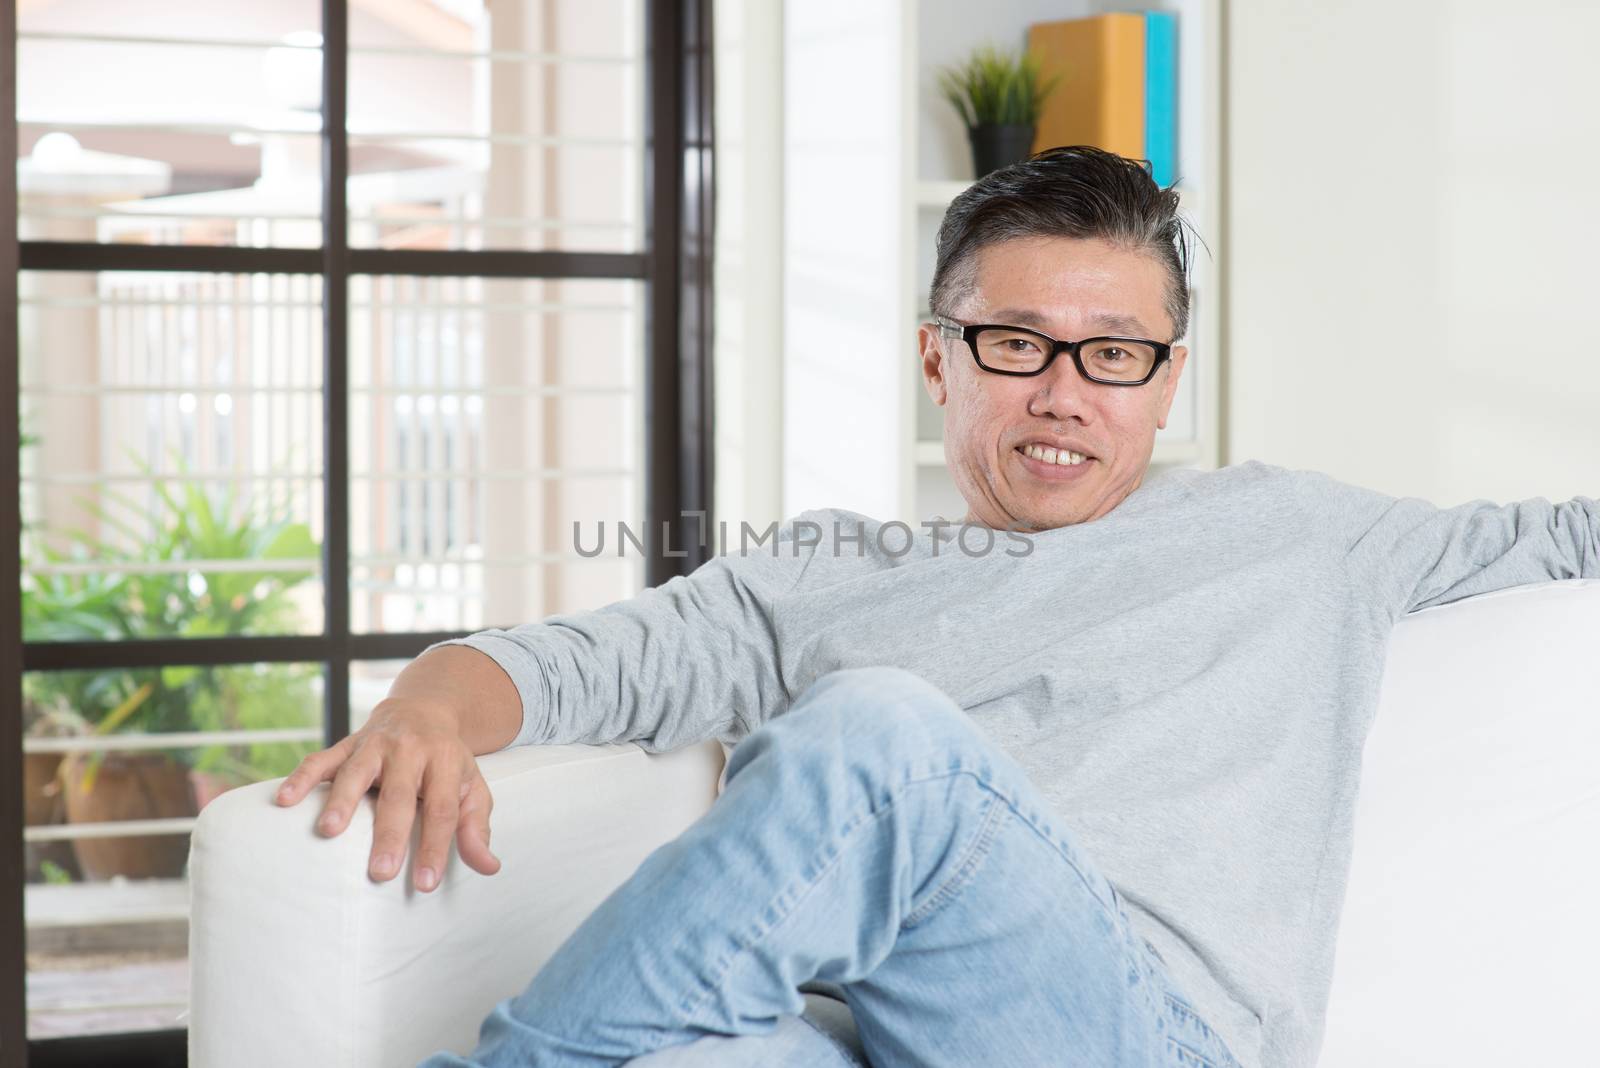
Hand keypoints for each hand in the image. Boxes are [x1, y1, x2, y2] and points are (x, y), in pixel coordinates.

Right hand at [273, 697, 501, 890]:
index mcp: (445, 762)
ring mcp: (375, 744)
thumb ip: (476, 827)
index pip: (441, 810)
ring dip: (341, 800)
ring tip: (328, 831)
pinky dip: (302, 778)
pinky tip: (285, 800)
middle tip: (379, 872)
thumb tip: (489, 868)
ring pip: (357, 771)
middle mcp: (410, 750)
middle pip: (398, 795)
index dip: (434, 846)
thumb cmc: (447, 762)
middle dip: (389, 835)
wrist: (423, 710)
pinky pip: (322, 759)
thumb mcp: (472, 788)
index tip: (426, 883)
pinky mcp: (347, 742)